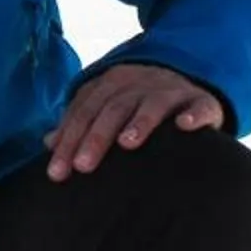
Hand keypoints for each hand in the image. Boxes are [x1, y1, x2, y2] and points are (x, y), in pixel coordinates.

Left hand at [45, 64, 224, 180]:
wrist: (186, 78)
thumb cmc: (137, 102)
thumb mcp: (107, 106)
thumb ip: (81, 121)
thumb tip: (48, 142)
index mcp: (111, 84)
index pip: (84, 112)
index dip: (68, 140)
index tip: (57, 172)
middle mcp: (139, 83)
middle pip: (113, 108)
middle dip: (95, 137)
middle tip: (83, 166)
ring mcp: (171, 90)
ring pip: (153, 103)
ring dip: (140, 122)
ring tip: (126, 143)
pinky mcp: (202, 101)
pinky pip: (199, 106)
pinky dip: (194, 116)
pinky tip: (185, 127)